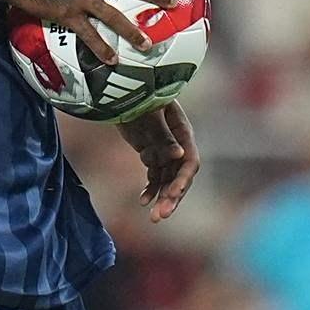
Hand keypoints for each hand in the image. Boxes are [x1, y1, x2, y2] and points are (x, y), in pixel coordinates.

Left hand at [119, 100, 198, 221]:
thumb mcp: (150, 114)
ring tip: (153, 218)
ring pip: (167, 180)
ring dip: (161, 198)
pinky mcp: (152, 154)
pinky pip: (154, 177)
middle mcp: (177, 143)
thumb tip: (179, 155)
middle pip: (180, 175)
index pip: (190, 161)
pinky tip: (142, 202)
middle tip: (161, 215)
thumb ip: (164, 135)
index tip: (173, 194)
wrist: (120, 91)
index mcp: (183, 131)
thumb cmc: (138, 97)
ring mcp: (164, 150)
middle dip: (172, 196)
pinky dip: (150, 190)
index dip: (183, 179)